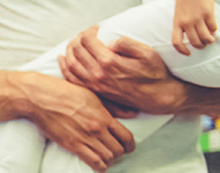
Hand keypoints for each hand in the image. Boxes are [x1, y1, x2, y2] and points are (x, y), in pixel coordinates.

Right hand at [17, 72, 134, 172]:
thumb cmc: (64, 93)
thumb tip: (132, 113)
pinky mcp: (72, 145)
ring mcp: (85, 137)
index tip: (128, 147)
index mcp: (104, 115)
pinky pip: (93, 161)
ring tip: (106, 159)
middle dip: (120, 153)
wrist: (41, 98)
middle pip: (119, 149)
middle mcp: (98, 128)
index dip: (130, 145)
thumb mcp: (92, 95)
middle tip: (116, 153)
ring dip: (110, 160)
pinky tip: (100, 166)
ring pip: (108, 157)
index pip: (126, 136)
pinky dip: (100, 167)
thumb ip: (112, 106)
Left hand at [58, 26, 189, 114]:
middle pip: (77, 51)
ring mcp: (94, 84)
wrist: (156, 97)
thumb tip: (110, 42)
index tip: (96, 28)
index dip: (89, 31)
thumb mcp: (146, 53)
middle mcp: (97, 74)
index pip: (88, 41)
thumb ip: (126, 44)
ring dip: (69, 50)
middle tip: (84, 34)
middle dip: (78, 38)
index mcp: (109, 62)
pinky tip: (63, 59)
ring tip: (74, 43)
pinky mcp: (94, 91)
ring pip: (71, 64)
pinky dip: (64, 67)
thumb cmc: (153, 74)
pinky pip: (72, 79)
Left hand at [173, 0, 216, 55]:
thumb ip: (183, 25)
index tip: (188, 53)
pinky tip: (213, 29)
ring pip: (205, 37)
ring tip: (211, 40)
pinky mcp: (208, 13)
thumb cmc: (185, 1)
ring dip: (210, 41)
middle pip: (194, 42)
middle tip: (204, 45)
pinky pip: (213, 27)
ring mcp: (197, 18)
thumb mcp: (179, 14)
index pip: (176, 42)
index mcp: (177, 23)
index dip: (182, 51)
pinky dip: (214, 30)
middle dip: (200, 46)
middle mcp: (187, 22)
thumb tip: (194, 37)